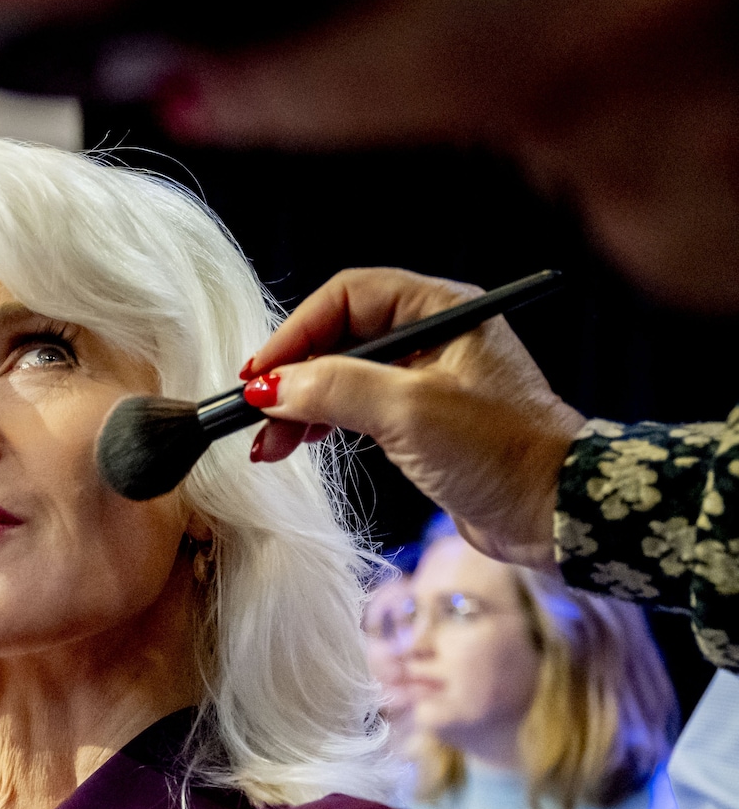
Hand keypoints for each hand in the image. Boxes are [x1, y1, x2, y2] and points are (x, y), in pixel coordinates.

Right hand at [242, 267, 584, 569]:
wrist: (552, 511)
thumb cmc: (501, 451)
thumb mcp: (410, 412)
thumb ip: (335, 389)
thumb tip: (269, 387)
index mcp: (442, 309)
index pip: (348, 296)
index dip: (297, 330)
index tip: (261, 373)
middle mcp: (434, 334)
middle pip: (338, 335)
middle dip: (292, 373)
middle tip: (255, 413)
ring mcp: (425, 377)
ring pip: (341, 373)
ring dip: (300, 404)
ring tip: (269, 444)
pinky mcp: (420, 418)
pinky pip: (354, 406)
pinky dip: (320, 422)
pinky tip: (297, 444)